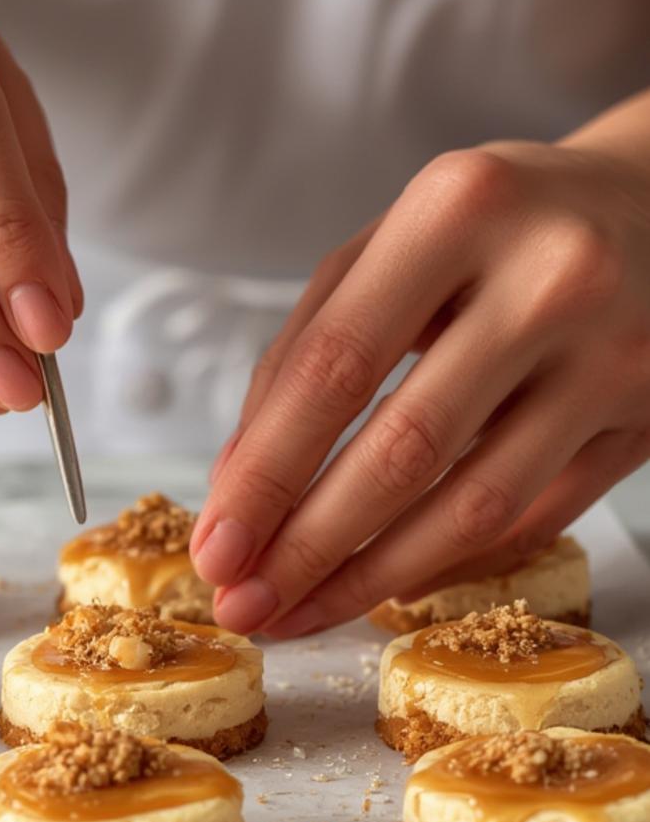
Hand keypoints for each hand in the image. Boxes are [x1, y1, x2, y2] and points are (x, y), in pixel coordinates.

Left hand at [192, 138, 649, 634]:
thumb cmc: (498, 227)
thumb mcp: (392, 245)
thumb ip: (306, 350)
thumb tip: (239, 484)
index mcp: (458, 210)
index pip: (335, 367)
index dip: (265, 472)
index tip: (214, 543)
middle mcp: (549, 280)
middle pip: (403, 452)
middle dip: (306, 546)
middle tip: (244, 601)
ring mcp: (613, 357)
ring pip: (473, 508)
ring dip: (368, 579)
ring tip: (297, 611)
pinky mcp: (646, 420)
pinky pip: (529, 519)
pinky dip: (444, 561)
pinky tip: (381, 582)